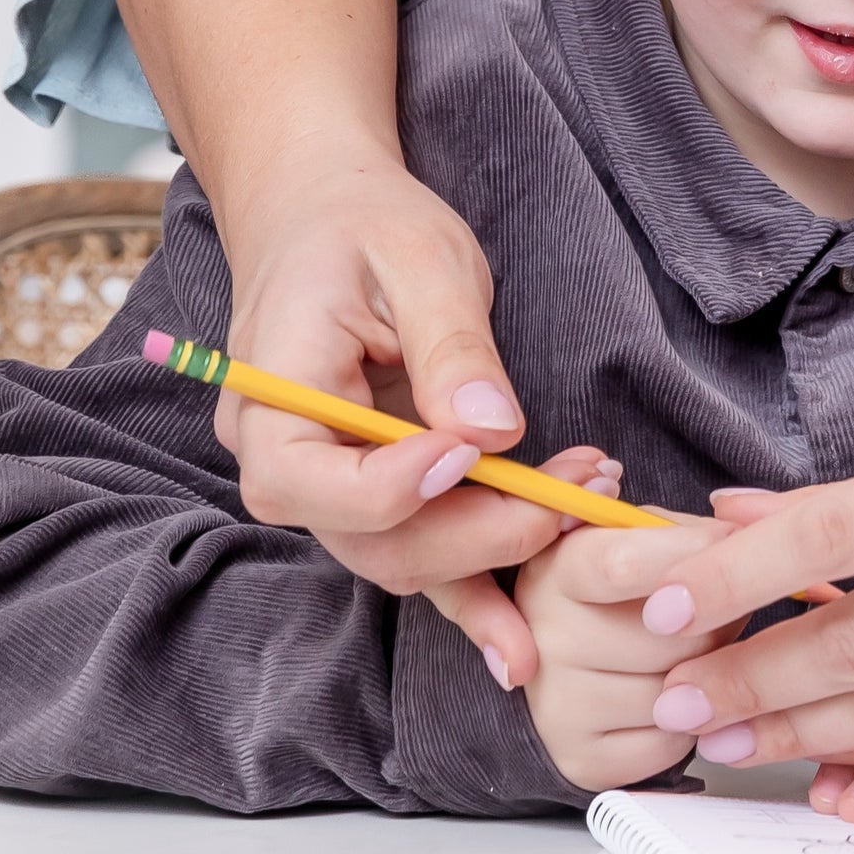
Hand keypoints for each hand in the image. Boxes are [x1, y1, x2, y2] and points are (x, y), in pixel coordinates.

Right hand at [215, 139, 558, 687]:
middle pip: (369, 538)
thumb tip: (494, 431)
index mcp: (270, 398)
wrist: (324, 212)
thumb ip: (451, 346)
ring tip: (584, 518)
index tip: (479, 450)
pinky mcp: (374, 491)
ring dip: (493, 553)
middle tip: (572, 501)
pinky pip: (419, 551)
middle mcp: (283, 460)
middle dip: (477, 533)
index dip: (399, 483)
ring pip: (400, 558)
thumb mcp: (418, 259)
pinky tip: (522, 641)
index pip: (314, 481)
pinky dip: (474, 588)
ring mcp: (326, 485)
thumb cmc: (365, 224)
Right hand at [512, 511, 742, 792]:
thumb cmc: (623, 588)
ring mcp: (556, 706)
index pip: (623, 565)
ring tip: (699, 653)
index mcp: (558, 568)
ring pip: (676, 696)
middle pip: (669, 637)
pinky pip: (672, 746)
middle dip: (719, 622)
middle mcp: (545, 639)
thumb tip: (734, 538)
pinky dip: (692, 724)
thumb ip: (684, 530)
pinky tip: (677, 696)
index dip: (694, 556)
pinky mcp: (580, 760)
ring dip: (711, 675)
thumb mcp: (642, 536)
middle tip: (723, 613)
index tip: (733, 548)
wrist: (571, 661)